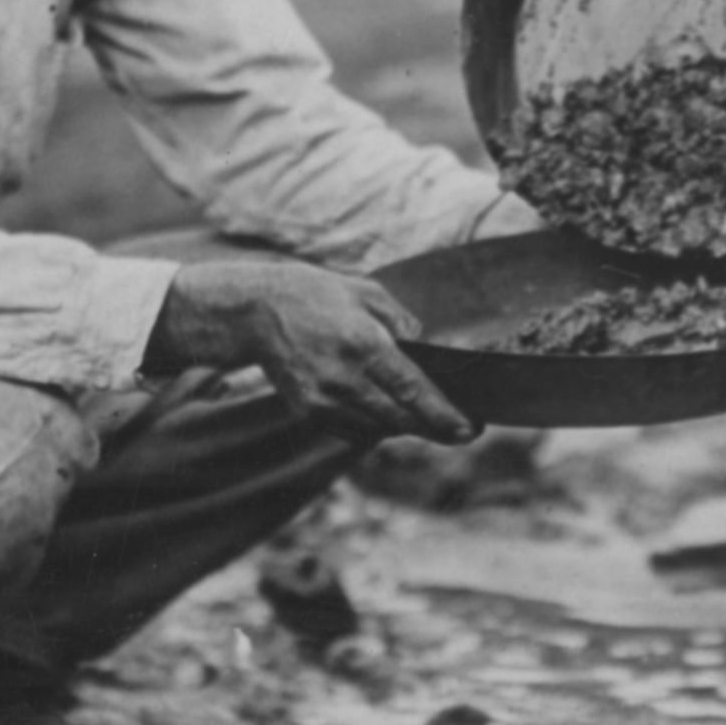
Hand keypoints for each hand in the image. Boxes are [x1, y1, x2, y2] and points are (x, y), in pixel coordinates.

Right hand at [148, 258, 474, 443]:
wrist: (256, 312)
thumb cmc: (316, 296)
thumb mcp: (366, 293)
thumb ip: (401, 322)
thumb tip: (427, 348)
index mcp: (363, 344)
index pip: (412, 391)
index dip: (443, 414)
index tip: (469, 428)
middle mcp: (344, 378)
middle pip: (400, 419)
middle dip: (436, 428)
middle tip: (462, 431)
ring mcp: (324, 400)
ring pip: (378, 429)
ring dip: (407, 427)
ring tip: (429, 419)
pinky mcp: (309, 411)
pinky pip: (352, 430)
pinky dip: (376, 427)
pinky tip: (389, 415)